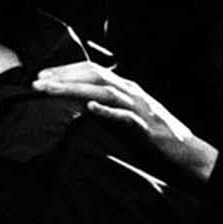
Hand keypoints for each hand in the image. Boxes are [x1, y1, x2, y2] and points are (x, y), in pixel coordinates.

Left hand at [33, 62, 217, 182]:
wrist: (185, 154)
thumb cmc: (152, 138)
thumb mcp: (123, 119)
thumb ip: (103, 109)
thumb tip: (75, 105)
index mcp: (126, 88)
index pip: (92, 69)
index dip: (66, 71)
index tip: (41, 77)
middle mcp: (132, 92)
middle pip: (95, 74)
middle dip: (64, 77)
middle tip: (37, 83)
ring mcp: (139, 108)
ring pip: (105, 91)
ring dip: (75, 89)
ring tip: (52, 91)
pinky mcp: (146, 128)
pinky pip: (125, 116)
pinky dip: (107, 111)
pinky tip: (89, 108)